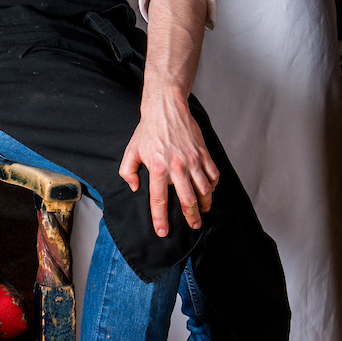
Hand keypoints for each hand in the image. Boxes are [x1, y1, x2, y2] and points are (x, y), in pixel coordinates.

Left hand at [118, 92, 219, 236]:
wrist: (166, 108)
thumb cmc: (148, 130)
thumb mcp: (131, 150)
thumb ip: (127, 171)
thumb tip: (134, 188)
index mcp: (157, 168)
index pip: (159, 200)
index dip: (160, 219)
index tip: (163, 232)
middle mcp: (177, 166)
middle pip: (187, 200)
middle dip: (191, 217)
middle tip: (193, 226)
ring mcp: (192, 160)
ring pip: (204, 189)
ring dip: (205, 204)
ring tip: (203, 210)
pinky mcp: (203, 153)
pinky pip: (213, 175)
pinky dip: (213, 186)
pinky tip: (209, 190)